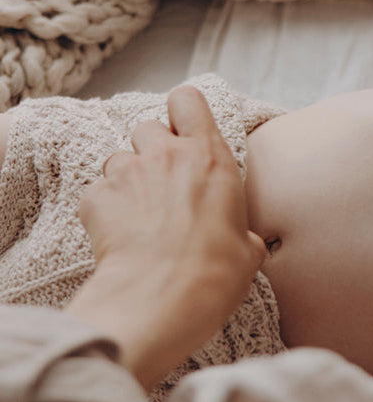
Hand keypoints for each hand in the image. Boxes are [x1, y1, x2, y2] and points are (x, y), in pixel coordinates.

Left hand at [67, 86, 265, 386]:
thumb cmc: (214, 275)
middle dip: (152, 150)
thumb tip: (243, 242)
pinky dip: (105, 210)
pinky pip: (97, 192)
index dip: (184, 114)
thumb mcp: (248, 249)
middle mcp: (166, 155)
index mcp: (210, 158)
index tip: (187, 134)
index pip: (188, 101)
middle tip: (163, 185)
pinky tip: (120, 237)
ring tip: (140, 217)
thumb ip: (241, 229)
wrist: (161, 299)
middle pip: (147, 126)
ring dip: (128, 180)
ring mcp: (126, 173)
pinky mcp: (94, 198)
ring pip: (118, 158)